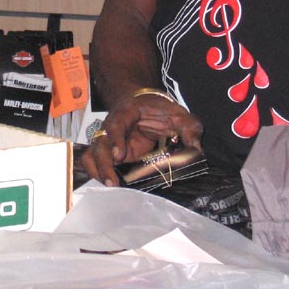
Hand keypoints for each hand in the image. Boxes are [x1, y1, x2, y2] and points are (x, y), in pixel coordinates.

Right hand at [80, 92, 202, 186]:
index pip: (117, 123)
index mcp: (127, 112)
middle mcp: (112, 126)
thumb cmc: (158, 107)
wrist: (143, 102)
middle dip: (104, 163)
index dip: (115, 139)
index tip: (119, 155)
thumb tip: (196, 150)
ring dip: (97, 170)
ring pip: (93, 154)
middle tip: (113, 182)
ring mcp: (108, 140)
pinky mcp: (110, 153)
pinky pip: (94, 161)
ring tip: (110, 186)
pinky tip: (108, 184)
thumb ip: (189, 128)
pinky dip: (97, 172)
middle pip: (99, 143)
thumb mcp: (178, 114)